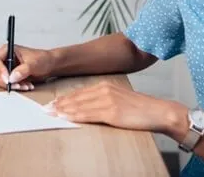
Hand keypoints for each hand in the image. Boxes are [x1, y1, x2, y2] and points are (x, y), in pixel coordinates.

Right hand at [0, 43, 55, 90]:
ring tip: (25, 86)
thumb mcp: (34, 63)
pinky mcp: (10, 76)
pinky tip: (26, 86)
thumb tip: (12, 78)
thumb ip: (23, 70)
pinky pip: (7, 84)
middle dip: (4, 81)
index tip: (8, 79)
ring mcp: (7, 68)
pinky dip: (16, 87)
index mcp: (7, 50)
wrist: (50, 65)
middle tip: (16, 86)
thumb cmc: (43, 59)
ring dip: (11, 85)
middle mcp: (4, 58)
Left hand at [45, 80, 185, 135]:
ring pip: (80, 106)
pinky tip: (66, 118)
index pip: (79, 92)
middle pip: (76, 97)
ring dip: (63, 110)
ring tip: (51, 114)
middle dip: (59, 104)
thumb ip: (103, 101)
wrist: (158, 111)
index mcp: (105, 85)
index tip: (52, 103)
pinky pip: (89, 114)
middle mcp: (104, 90)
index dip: (64, 98)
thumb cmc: (140, 109)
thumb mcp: (118, 99)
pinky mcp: (111, 111)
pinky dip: (75, 116)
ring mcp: (107, 100)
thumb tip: (86, 108)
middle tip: (45, 109)